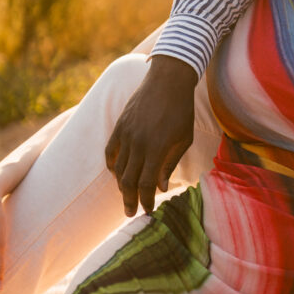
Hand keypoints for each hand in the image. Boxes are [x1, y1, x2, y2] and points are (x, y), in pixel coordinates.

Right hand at [105, 54, 197, 215]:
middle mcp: (138, 143)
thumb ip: (170, 163)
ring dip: (121, 185)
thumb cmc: (182, 111)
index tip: (148, 210)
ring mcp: (126, 133)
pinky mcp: (119, 125)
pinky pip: (110, 151)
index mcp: (157, 148)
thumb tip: (161, 187)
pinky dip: (111, 165)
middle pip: (128, 180)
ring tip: (126, 195)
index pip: (146, 183)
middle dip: (129, 200)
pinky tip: (116, 174)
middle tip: (131, 213)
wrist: (168, 80)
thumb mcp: (184, 139)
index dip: (146, 200)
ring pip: (118, 168)